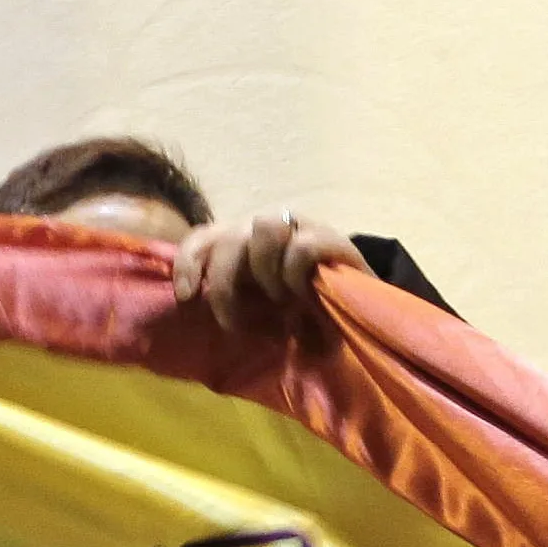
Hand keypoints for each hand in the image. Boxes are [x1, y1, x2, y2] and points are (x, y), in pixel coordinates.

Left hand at [177, 212, 357, 330]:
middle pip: (231, 235)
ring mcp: (304, 229)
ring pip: (267, 225)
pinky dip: (296, 272)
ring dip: (265, 269)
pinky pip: (304, 245)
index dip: (189, 261)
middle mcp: (269, 229)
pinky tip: (304, 293)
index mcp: (245, 242)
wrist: (360, 317)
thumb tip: (189, 297)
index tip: (186, 295)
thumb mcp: (255, 309)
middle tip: (236, 321)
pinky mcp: (335, 240)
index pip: (204, 236)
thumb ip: (227, 294)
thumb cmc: (301, 317)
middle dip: (227, 282)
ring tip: (279, 299)